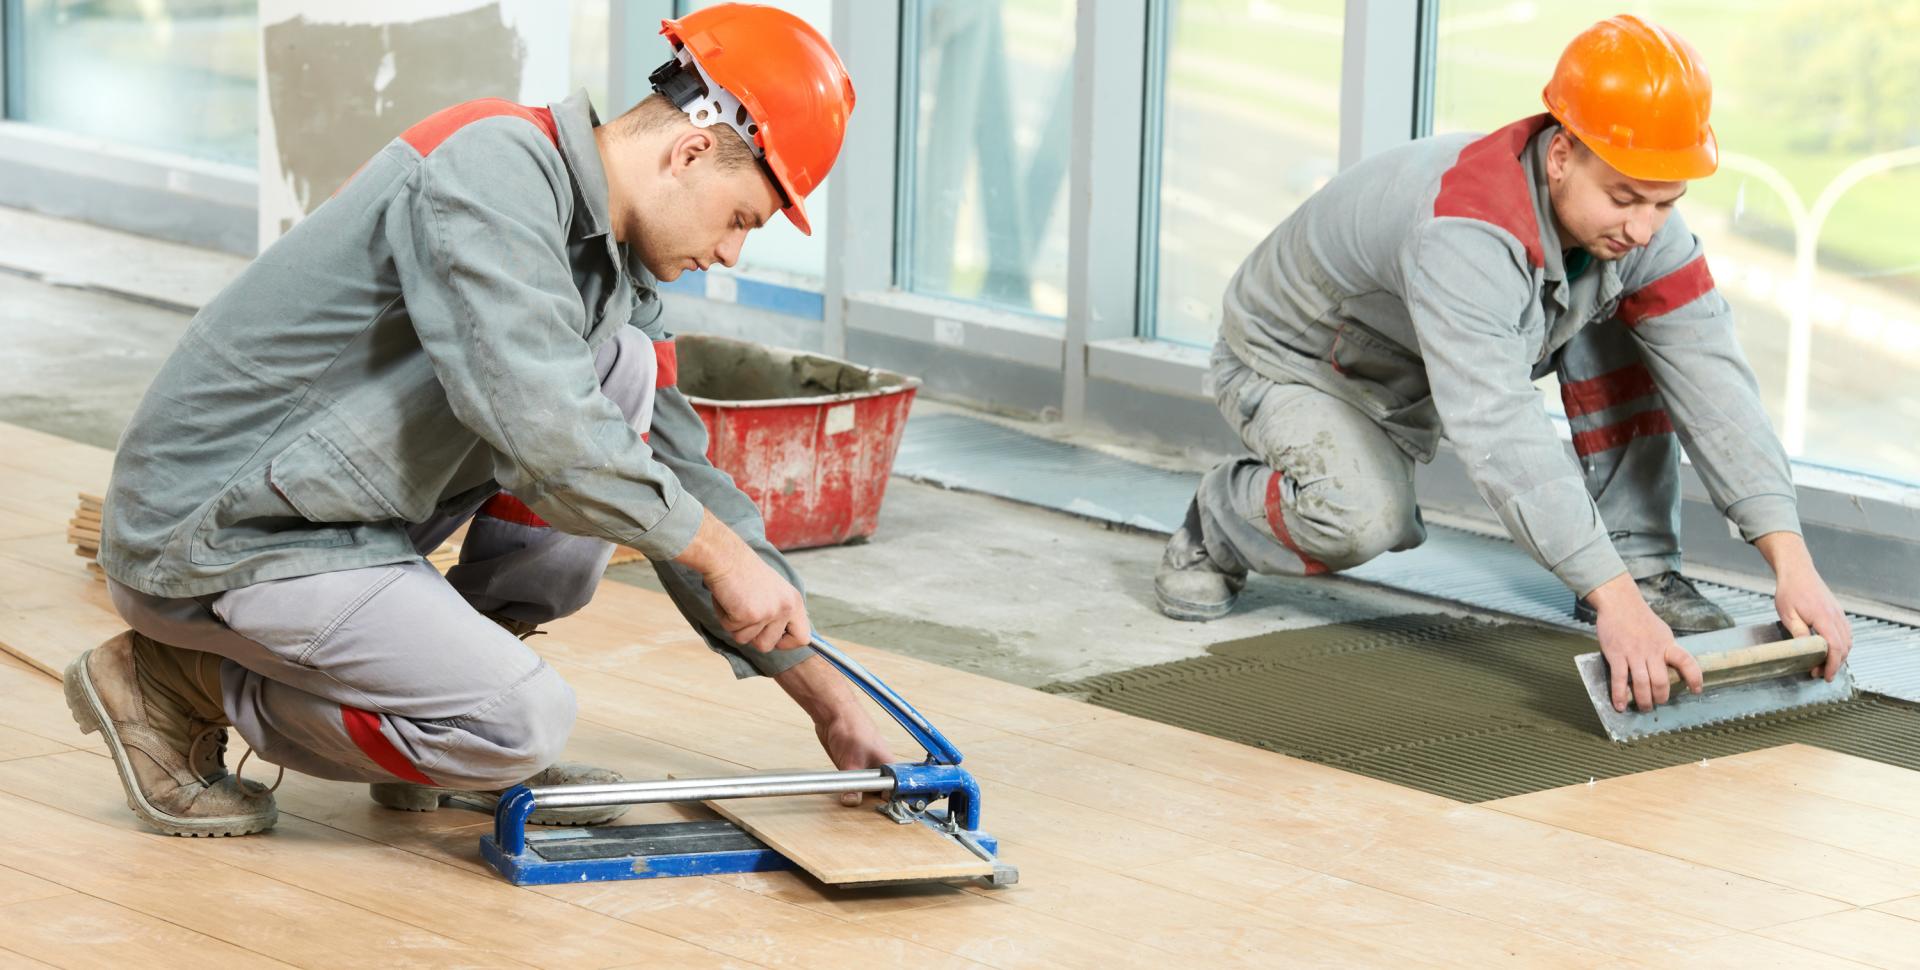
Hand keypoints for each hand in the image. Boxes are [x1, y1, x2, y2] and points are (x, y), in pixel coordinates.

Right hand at [675, 511, 809, 651]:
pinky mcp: (749, 615)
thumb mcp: (773, 591)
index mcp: (794, 602)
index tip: (773, 638)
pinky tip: (727, 598)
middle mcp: (785, 608)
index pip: (803, 638)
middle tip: (744, 615)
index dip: (786, 643)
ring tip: (735, 602)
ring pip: (746, 640)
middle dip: (752, 636)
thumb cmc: (744, 572)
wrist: (726, 556)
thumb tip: (778, 638)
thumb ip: (778, 612)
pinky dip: (724, 617)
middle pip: (768, 645)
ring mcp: (768, 612)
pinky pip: (731, 630)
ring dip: (735, 626)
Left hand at [815, 709, 894, 805]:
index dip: (893, 801)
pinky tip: (844, 790)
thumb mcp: (851, 762)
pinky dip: (850, 786)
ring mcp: (866, 765)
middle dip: (872, 800)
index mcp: (888, 764)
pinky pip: (854, 781)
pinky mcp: (852, 765)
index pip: (896, 788)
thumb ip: (853, 785)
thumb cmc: (851, 729)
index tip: (888, 812)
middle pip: (880, 790)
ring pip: (866, 787)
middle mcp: (879, 766)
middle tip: (865, 812)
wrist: (833, 713)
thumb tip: (852, 802)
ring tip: (852, 800)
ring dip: (859, 793)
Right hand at [1588, 572, 1702, 711]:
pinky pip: (1619, 679)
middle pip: (1661, 680)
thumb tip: (1673, 667)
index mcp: (1667, 644)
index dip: (1694, 677)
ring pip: (1642, 683)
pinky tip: (1619, 705)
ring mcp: (1634, 653)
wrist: (1619, 602)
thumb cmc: (1640, 618)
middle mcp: (1652, 650)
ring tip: (1643, 707)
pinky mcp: (1617, 654)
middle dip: (1661, 697)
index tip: (1696, 690)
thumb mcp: (1661, 631)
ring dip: (1643, 700)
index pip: (1686, 661)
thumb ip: (1666, 648)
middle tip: (1657, 703)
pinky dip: (1619, 695)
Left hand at [1756, 533, 1851, 679]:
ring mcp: (1839, 614)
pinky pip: (1846, 633)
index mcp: (1824, 618)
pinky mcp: (1838, 612)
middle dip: (1835, 664)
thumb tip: (1806, 651)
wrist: (1798, 571)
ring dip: (1839, 656)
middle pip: (1844, 647)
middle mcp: (1836, 617)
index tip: (1826, 676)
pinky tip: (1830, 650)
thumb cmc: (1790, 591)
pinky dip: (1842, 645)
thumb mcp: (1788, 614)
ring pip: (1848, 641)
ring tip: (1823, 664)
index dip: (1832, 665)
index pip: (1834, 647)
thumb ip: (1799, 633)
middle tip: (1819, 673)